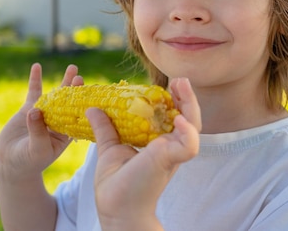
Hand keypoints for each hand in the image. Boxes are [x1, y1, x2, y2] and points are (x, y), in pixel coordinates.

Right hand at [0, 63, 82, 181]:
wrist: (11, 163)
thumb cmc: (29, 161)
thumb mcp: (36, 149)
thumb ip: (38, 131)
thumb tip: (35, 111)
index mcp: (67, 132)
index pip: (78, 115)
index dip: (84, 104)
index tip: (90, 93)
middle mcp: (59, 121)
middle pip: (71, 102)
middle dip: (77, 89)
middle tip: (81, 76)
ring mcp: (45, 114)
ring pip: (56, 95)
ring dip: (64, 81)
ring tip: (73, 67)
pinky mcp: (29, 109)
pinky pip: (34, 92)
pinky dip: (36, 79)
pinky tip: (37, 66)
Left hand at [86, 77, 200, 229]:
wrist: (115, 207)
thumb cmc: (116, 184)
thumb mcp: (110, 149)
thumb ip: (106, 129)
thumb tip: (92, 109)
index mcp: (160, 143)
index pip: (174, 115)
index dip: (175, 98)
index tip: (169, 83)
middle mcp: (171, 147)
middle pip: (189, 117)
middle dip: (187, 97)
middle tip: (180, 79)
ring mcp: (173, 154)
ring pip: (194, 127)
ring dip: (190, 106)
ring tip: (181, 87)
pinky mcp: (171, 161)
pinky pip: (188, 145)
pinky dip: (187, 132)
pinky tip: (179, 120)